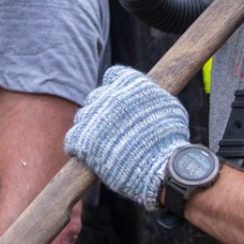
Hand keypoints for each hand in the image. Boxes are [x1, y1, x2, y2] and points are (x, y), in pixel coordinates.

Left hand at [64, 65, 188, 207]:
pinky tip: (90, 154)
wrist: (161, 168)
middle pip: (97, 97)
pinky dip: (79, 146)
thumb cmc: (170, 139)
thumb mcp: (169, 107)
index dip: (116, 89)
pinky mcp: (82, 140)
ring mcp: (94, 117)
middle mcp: (109, 95)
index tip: (121, 102)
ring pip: (83, 117)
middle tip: (114, 129)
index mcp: (130, 83)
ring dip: (91, 128)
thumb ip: (151, 96)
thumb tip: (146, 97)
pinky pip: (73, 138)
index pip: (113, 76)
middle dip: (103, 111)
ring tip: (105, 145)